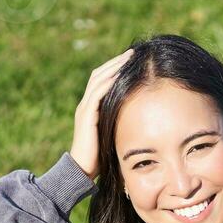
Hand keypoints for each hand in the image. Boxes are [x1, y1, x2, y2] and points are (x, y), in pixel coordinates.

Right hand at [70, 48, 134, 178]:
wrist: (82, 169)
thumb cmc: (100, 157)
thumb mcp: (113, 135)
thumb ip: (120, 124)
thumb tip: (140, 121)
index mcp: (91, 108)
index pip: (102, 80)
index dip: (115, 69)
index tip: (131, 61)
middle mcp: (86, 104)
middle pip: (100, 75)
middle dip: (116, 62)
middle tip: (132, 53)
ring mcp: (85, 109)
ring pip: (98, 80)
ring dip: (114, 67)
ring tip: (129, 58)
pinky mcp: (87, 116)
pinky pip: (98, 93)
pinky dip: (109, 82)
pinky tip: (121, 75)